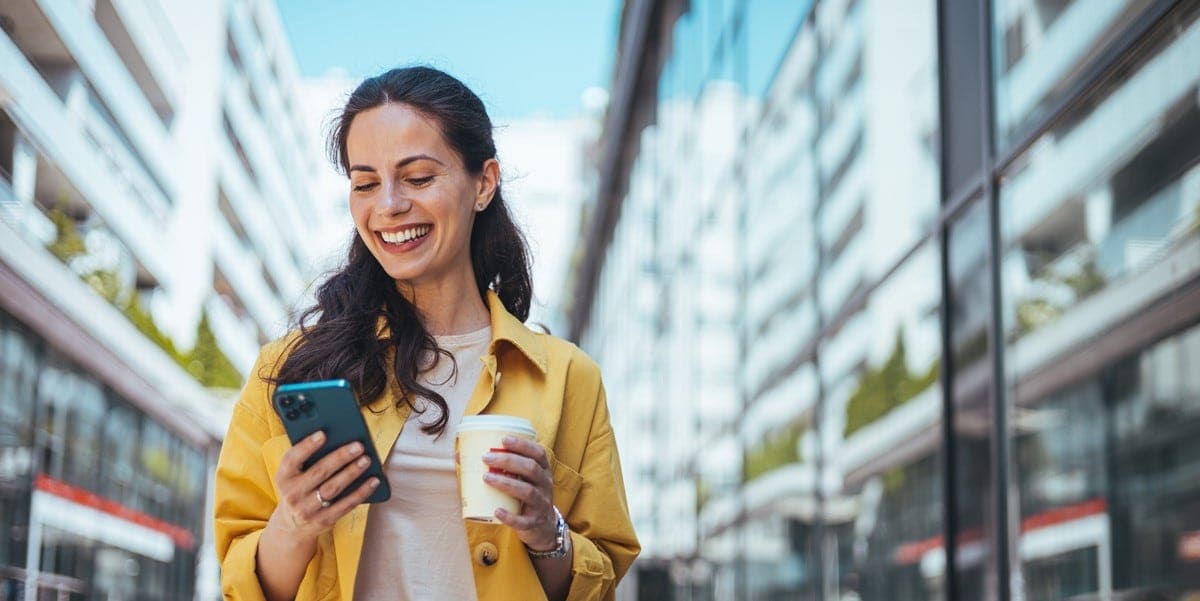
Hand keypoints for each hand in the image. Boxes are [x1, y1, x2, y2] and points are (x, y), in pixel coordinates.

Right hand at [266, 431, 380, 542]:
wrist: (292, 525)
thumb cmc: (299, 489)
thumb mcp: (294, 475)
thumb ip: (308, 459)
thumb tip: (338, 440)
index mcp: (283, 477)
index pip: (291, 459)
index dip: (306, 446)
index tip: (323, 434)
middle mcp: (292, 494)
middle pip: (319, 472)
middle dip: (340, 457)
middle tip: (358, 446)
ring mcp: (307, 510)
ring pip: (333, 488)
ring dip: (352, 473)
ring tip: (366, 460)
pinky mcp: (323, 521)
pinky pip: (345, 505)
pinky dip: (361, 492)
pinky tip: (373, 481)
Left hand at [482, 436, 557, 550]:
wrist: (542, 526)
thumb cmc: (524, 495)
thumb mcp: (521, 479)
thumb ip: (498, 466)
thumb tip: (460, 455)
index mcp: (543, 470)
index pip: (538, 452)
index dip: (523, 444)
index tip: (503, 439)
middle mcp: (545, 485)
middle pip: (531, 468)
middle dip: (508, 461)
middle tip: (486, 458)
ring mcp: (541, 504)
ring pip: (527, 491)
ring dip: (506, 483)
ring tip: (486, 478)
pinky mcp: (534, 522)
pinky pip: (523, 520)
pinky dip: (510, 516)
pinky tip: (497, 511)